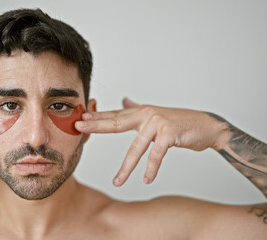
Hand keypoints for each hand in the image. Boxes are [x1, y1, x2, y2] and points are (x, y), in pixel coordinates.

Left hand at [75, 98, 228, 185]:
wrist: (207, 126)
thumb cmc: (180, 122)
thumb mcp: (156, 115)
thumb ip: (138, 108)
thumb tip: (124, 100)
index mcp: (141, 112)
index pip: (114, 115)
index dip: (97, 117)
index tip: (80, 118)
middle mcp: (147, 115)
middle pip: (117, 122)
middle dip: (97, 125)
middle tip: (79, 126)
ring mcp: (158, 123)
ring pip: (136, 147)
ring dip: (126, 167)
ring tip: (117, 182)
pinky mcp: (170, 134)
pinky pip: (156, 154)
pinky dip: (151, 169)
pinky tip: (146, 179)